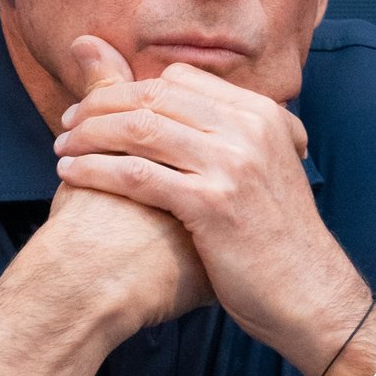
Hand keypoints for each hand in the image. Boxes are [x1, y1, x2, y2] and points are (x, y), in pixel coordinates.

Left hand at [54, 42, 364, 373]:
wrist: (312, 296)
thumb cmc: (279, 239)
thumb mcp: (262, 169)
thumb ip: (228, 135)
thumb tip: (183, 106)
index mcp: (261, 113)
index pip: (180, 78)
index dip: (132, 87)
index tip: (100, 105)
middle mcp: (248, 128)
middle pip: (155, 96)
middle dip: (102, 104)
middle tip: (68, 122)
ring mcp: (231, 163)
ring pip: (141, 128)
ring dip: (91, 134)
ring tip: (62, 148)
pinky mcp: (211, 203)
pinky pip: (138, 173)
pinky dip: (96, 169)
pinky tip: (72, 176)